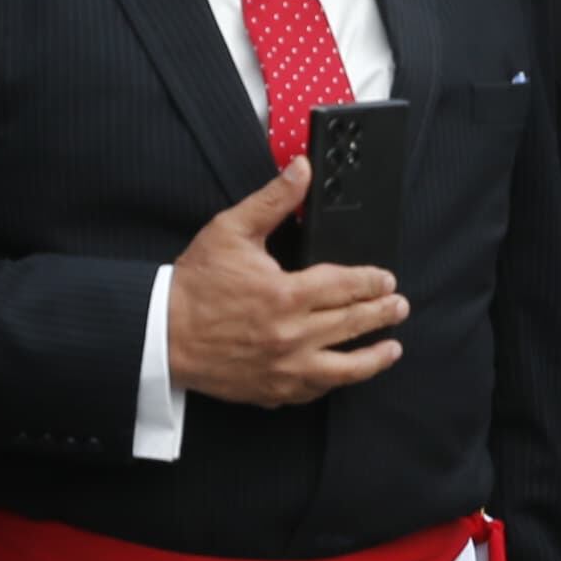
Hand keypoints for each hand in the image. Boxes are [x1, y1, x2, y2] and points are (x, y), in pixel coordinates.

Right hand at [168, 158, 408, 407]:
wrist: (161, 334)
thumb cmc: (194, 285)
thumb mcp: (231, 230)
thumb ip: (273, 200)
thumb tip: (302, 170)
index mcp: (286, 295)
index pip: (347, 286)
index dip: (372, 281)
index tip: (386, 279)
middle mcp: (292, 335)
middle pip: (354, 323)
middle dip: (383, 313)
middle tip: (399, 306)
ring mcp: (285, 367)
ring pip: (346, 368)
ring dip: (375, 357)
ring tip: (392, 348)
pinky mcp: (273, 389)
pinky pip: (316, 390)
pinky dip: (336, 380)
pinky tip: (347, 372)